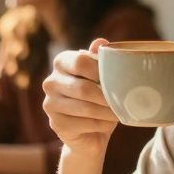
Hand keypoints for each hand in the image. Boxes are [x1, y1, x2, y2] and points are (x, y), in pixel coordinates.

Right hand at [41, 38, 118, 153]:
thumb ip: (100, 58)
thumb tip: (100, 43)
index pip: (80, 61)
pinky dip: (101, 125)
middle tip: (123, 101)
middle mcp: (50, 81)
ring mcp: (50, 104)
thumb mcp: (101, 76)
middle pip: (84, 88)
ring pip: (85, 108)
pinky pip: (84, 124)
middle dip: (107, 97)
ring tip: (119, 112)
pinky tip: (107, 123)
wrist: (88, 130)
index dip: (102, 71)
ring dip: (107, 112)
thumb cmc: (97, 96)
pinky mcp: (56, 124)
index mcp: (61, 62)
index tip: (118, 79)